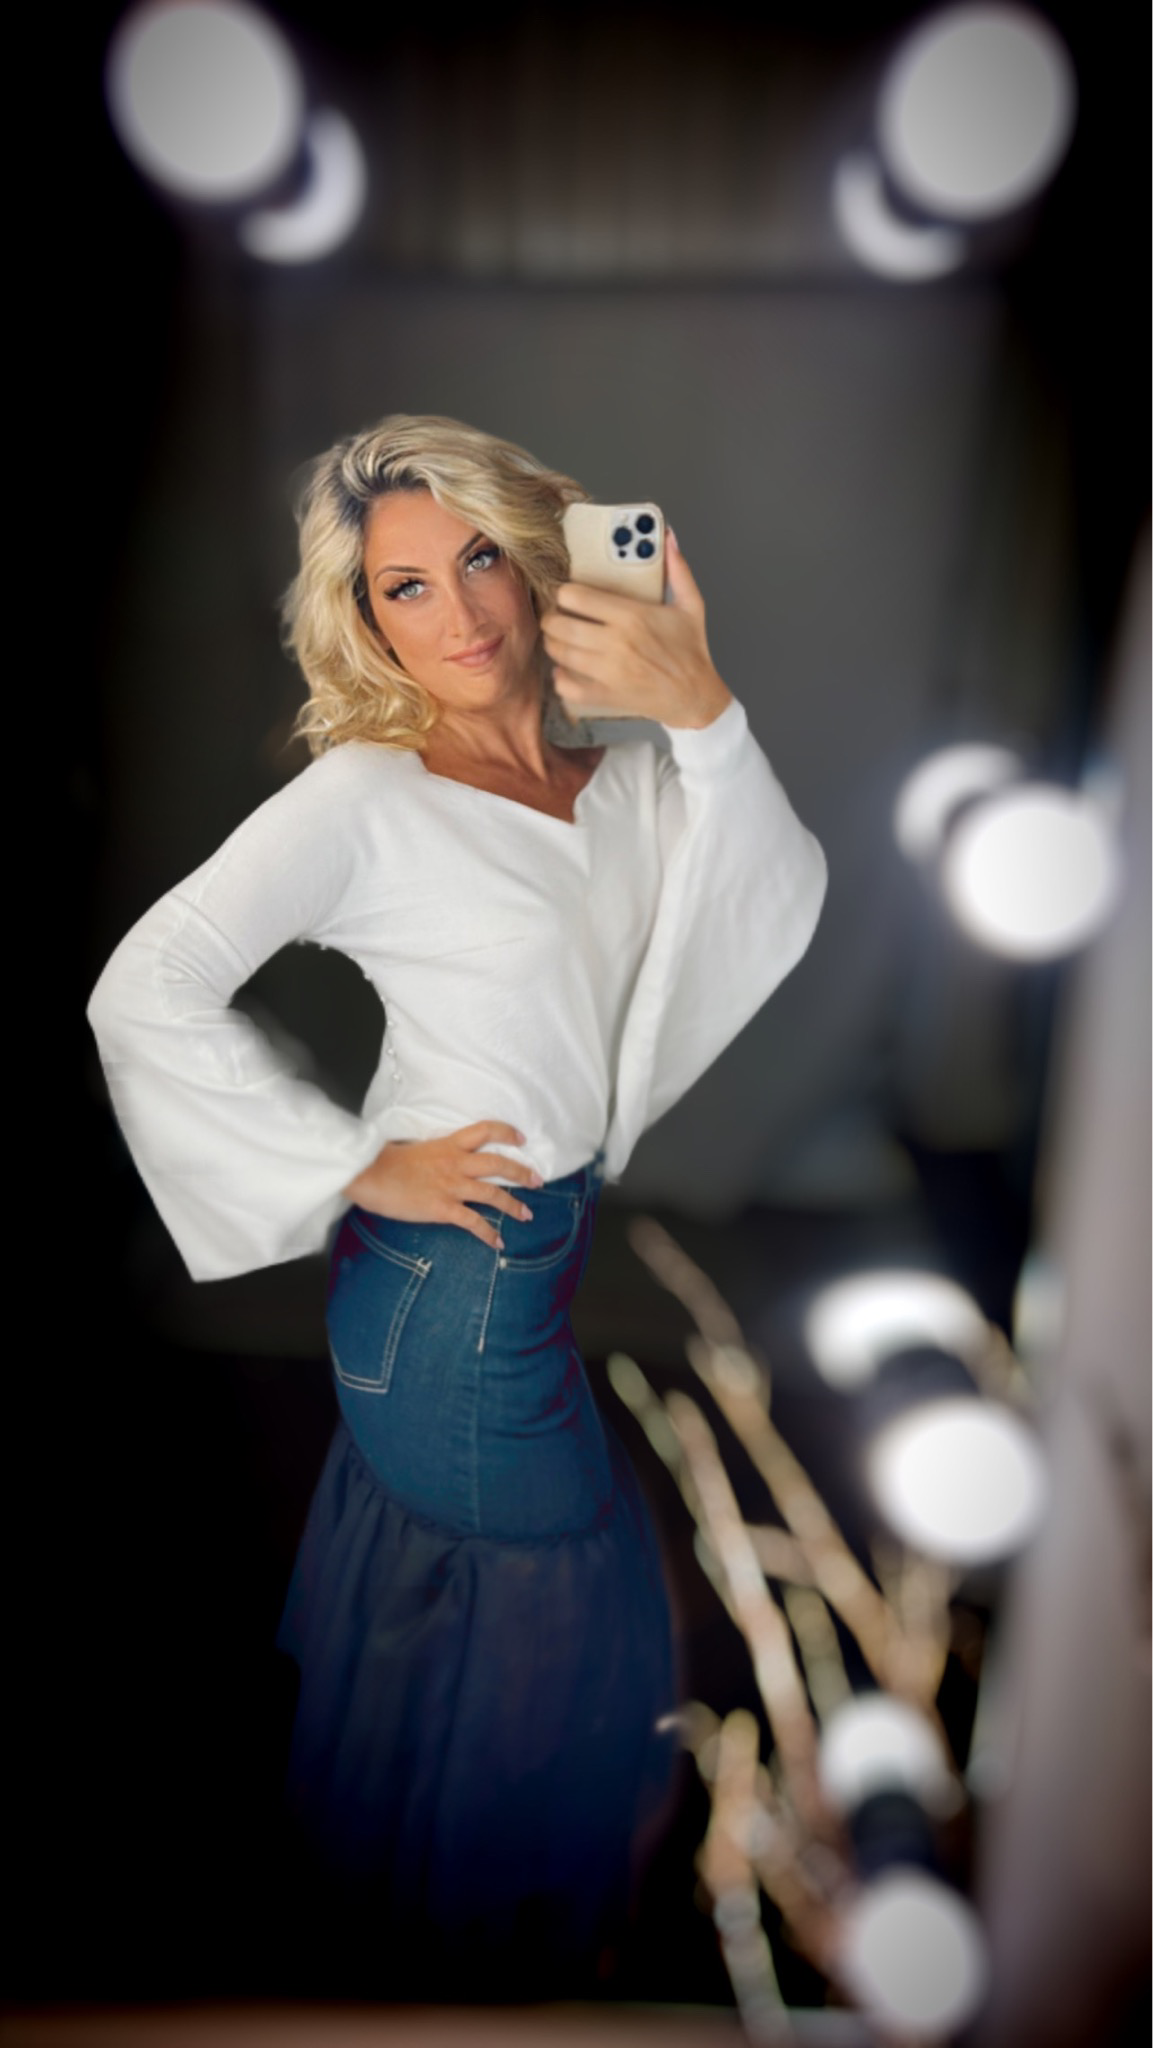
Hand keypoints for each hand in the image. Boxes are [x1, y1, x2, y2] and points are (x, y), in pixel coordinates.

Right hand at [344, 1121, 541, 1252]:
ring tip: (527, 1214)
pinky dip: (488, 1233)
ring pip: (493, 1193)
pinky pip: (473, 1222)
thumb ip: (429, 1153)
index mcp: (447, 1144)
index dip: (506, 1132)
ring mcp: (451, 1186)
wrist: (367, 1173)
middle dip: (521, 1172)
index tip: (521, 1138)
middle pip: (498, 1163)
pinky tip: (498, 1242)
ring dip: (513, 1204)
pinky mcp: (443, 1208)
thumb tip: (430, 1158)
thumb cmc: (381, 1162)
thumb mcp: (411, 1149)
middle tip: (537, 1179)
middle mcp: (455, 1163)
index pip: (484, 1130)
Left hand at [540, 531, 732, 729]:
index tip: (566, 594)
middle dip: (551, 618)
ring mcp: (609, 672)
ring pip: (560, 653)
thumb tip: (669, 538)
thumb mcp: (691, 605)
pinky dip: (560, 679)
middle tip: (555, 616)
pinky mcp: (606, 695)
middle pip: (560, 625)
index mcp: (632, 616)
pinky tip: (565, 670)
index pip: (577, 597)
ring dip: (552, 644)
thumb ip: (678, 570)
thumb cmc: (690, 651)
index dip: (563, 592)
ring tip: (559, 638)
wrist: (695, 695)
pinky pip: (567, 687)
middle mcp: (616, 643)